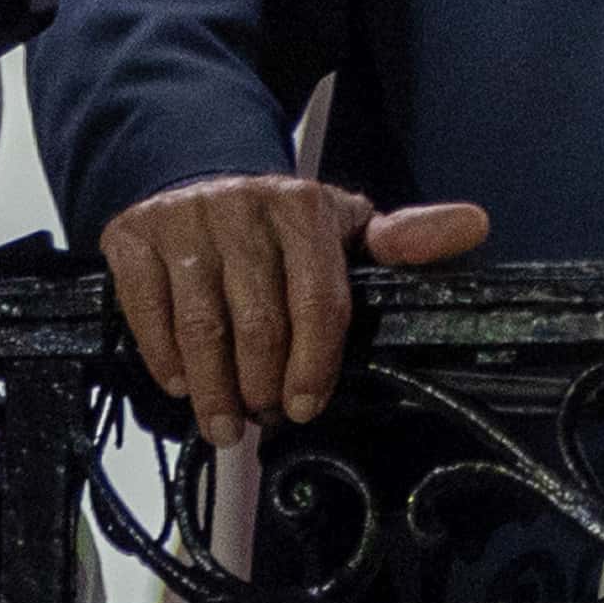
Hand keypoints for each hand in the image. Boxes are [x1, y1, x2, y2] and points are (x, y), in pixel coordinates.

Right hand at [98, 173, 491, 441]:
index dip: (314, 364)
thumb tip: (474, 225)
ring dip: (213, 388)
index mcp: (306, 209)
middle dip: (262, 385)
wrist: (197, 177)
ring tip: (224, 425)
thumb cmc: (282, 224)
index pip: (319, 301)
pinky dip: (163, 358)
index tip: (305, 406)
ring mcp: (182, 222)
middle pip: (258, 322)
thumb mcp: (346, 225)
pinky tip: (181, 386)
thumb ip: (405, 238)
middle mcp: (242, 210)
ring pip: (201, 326)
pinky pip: (146, 311)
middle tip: (263, 420)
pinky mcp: (129, 237)